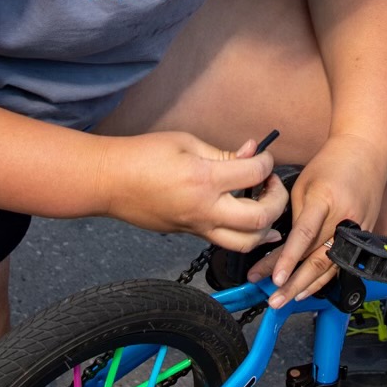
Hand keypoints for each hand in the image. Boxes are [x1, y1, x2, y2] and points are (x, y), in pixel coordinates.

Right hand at [102, 132, 285, 251]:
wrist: (109, 182)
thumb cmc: (143, 155)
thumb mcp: (186, 143)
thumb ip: (223, 152)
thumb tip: (251, 152)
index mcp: (204, 179)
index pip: (254, 173)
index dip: (267, 161)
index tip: (263, 156)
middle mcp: (204, 209)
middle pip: (260, 219)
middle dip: (277, 200)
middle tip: (271, 183)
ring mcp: (196, 227)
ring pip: (246, 243)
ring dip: (265, 227)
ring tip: (264, 205)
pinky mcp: (189, 234)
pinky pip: (225, 241)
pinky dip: (245, 234)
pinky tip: (250, 221)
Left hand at [251, 132, 386, 306]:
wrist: (367, 151)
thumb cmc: (332, 163)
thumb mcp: (305, 182)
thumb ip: (296, 215)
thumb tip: (282, 244)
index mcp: (325, 199)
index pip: (304, 235)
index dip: (288, 259)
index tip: (274, 278)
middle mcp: (344, 217)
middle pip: (317, 258)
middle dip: (293, 283)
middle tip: (273, 299)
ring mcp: (358, 228)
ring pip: (330, 267)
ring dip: (307, 286)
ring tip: (285, 299)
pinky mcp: (365, 234)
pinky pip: (342, 262)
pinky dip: (324, 278)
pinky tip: (308, 289)